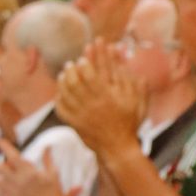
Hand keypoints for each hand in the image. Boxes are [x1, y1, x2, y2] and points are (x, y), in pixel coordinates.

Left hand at [56, 40, 145, 160]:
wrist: (117, 148)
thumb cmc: (129, 123)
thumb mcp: (136, 101)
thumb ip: (132, 82)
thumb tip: (129, 65)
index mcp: (109, 96)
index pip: (98, 71)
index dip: (94, 57)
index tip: (91, 46)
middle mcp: (94, 104)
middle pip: (79, 80)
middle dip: (75, 67)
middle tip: (74, 61)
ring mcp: (82, 114)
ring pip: (68, 92)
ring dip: (65, 79)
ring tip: (65, 72)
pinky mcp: (74, 124)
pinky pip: (62, 108)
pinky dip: (59, 97)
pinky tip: (60, 90)